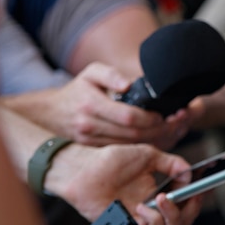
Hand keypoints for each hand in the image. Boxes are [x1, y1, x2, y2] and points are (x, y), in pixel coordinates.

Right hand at [13, 62, 191, 148]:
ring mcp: (91, 141)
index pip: (129, 117)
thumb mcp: (92, 73)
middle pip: (133, 134)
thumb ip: (111, 74)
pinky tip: (153, 140)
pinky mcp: (94, 150)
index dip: (150, 118)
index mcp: (92, 105)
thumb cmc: (78, 90)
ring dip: (152, 140)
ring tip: (168, 131)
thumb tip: (128, 85)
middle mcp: (90, 126)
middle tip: (173, 123)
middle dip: (157, 130)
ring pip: (129, 146)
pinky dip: (140, 148)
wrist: (51, 113)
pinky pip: (122, 152)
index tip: (162, 115)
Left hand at [46, 142, 201, 224]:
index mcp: (161, 192)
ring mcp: (142, 221)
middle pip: (184, 223)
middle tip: (188, 196)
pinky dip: (154, 222)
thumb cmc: (112, 160)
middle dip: (190, 211)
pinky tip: (144, 206)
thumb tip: (189, 173)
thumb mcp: (148, 155)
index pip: (187, 203)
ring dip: (172, 217)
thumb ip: (171, 162)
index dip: (198, 199)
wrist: (86, 169)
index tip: (203, 187)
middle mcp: (154, 209)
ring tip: (161, 199)